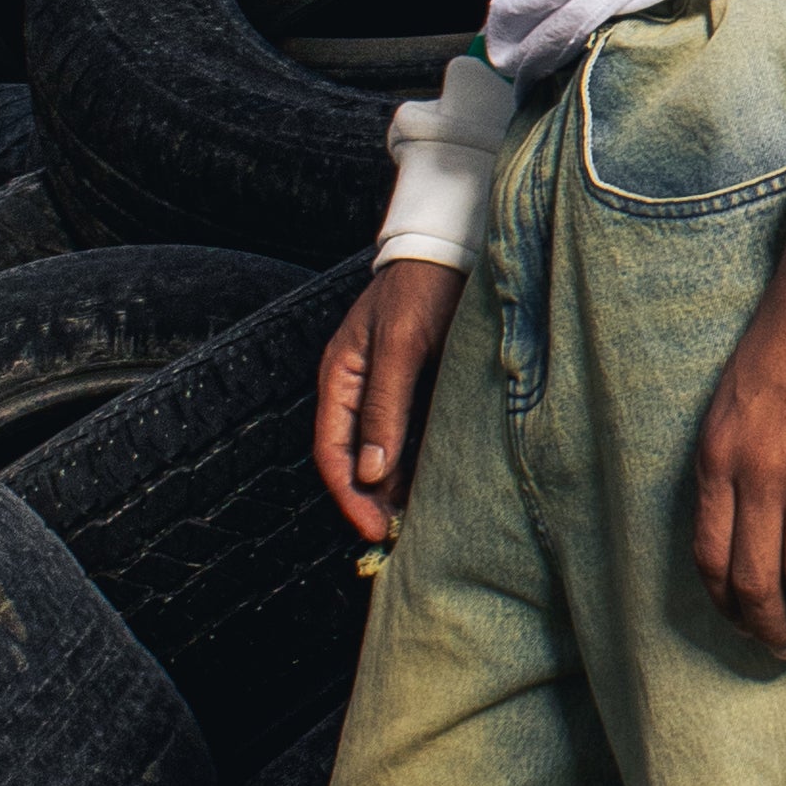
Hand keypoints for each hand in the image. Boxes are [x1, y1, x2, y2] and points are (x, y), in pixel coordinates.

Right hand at [316, 259, 467, 543]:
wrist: (453, 249)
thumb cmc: (423, 289)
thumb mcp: (402, 347)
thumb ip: (385, 407)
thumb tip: (372, 473)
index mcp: (340, 379)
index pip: (332, 453)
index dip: (350, 496)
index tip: (373, 529)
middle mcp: (358, 390)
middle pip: (356, 459)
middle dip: (372, 500)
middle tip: (397, 536)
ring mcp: (387, 391)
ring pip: (384, 453)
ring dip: (397, 487)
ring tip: (420, 520)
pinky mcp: (418, 388)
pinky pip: (412, 436)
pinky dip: (419, 463)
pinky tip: (439, 484)